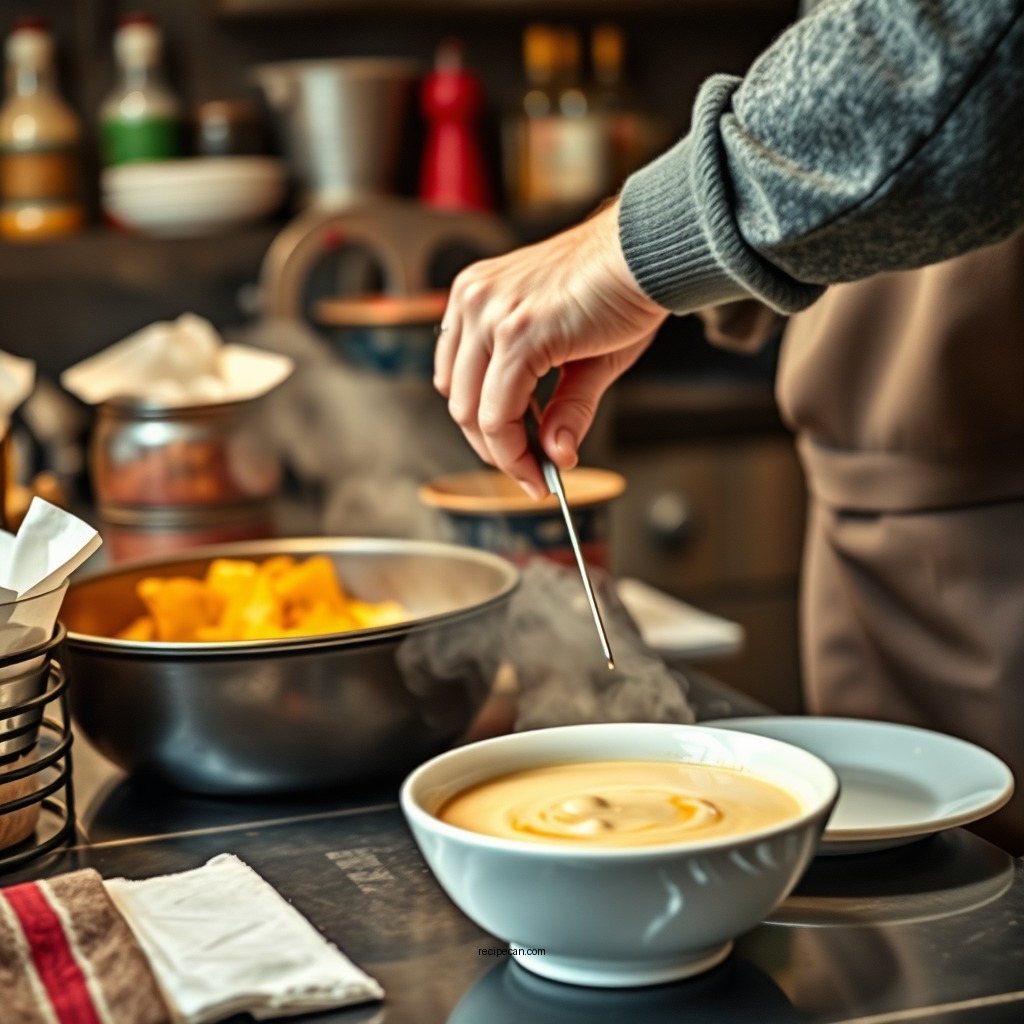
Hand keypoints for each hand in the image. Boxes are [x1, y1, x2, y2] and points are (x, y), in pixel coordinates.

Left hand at [435, 198, 668, 498]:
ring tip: (539, 474)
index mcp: (475, 298)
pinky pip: (501, 411)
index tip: (514, 456)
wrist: (648, 251)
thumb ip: (564, 408)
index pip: (458, 378)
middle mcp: (472, 301)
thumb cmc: (618, 292)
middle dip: (493, 448)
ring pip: (476, 413)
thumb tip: (557, 456)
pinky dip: (518, 448)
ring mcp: (490, 315)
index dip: (482, 426)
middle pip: (460, 400)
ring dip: (505, 455)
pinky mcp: (517, 333)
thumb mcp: (581, 357)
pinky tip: (547, 461)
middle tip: (529, 475)